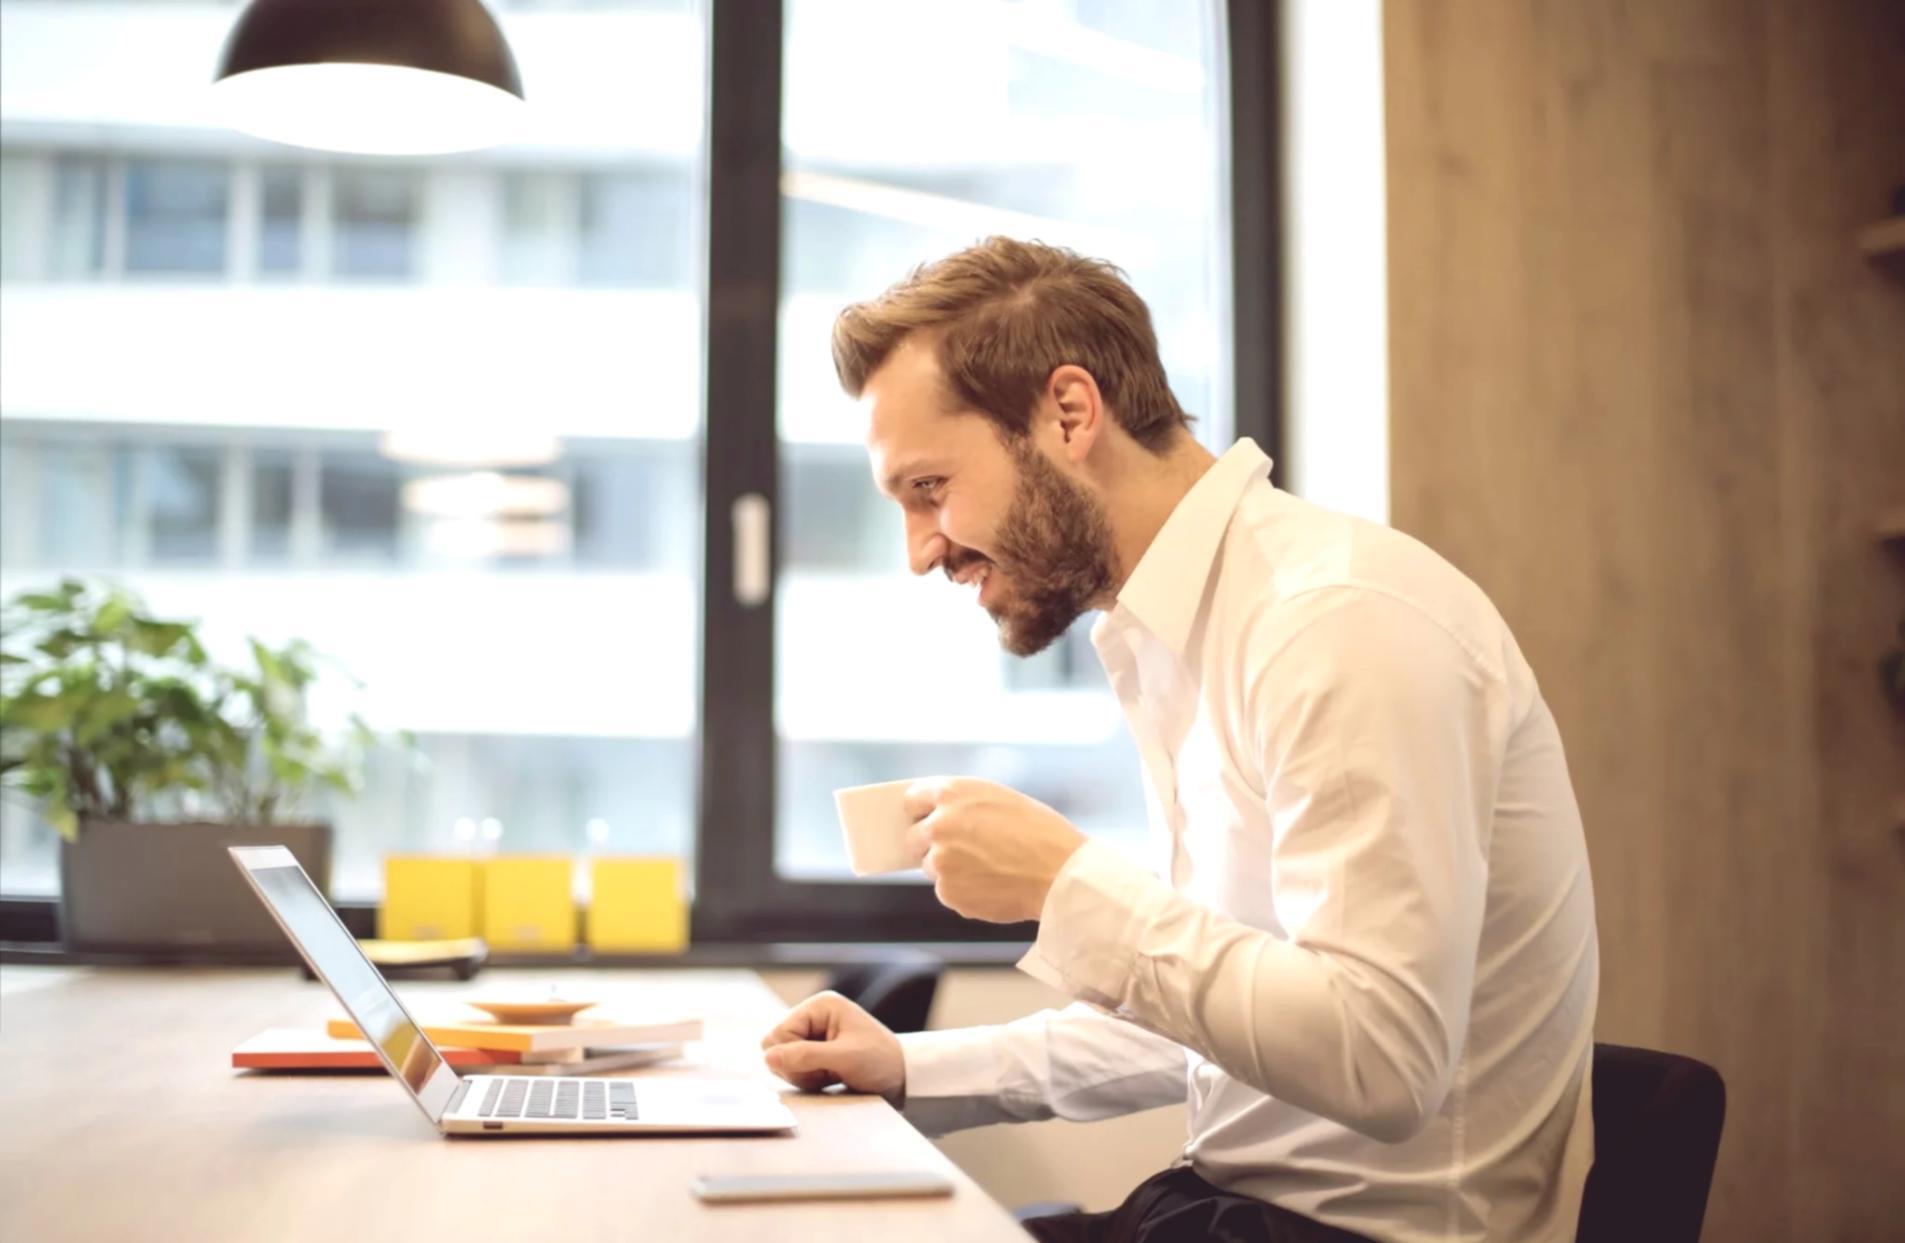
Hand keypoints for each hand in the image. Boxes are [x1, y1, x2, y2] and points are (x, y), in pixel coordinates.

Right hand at [760, 991, 904, 1103]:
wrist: (904, 1077)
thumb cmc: (880, 1061)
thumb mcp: (844, 1058)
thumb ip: (805, 1056)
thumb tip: (768, 1058)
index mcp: (820, 1005)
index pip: (778, 1034)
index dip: (791, 1056)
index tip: (819, 1066)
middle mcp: (814, 1016)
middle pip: (776, 1047)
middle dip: (797, 1066)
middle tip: (825, 1072)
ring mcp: (814, 1034)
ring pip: (783, 1060)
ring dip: (804, 1075)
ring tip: (831, 1075)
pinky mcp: (816, 1051)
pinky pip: (794, 1069)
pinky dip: (809, 1079)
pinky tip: (830, 1078)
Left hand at [904, 777, 1087, 923]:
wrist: (1060, 874)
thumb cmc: (1040, 833)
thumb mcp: (999, 799)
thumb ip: (963, 805)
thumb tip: (936, 818)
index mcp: (952, 793)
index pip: (913, 798)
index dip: (920, 810)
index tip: (923, 817)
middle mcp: (939, 825)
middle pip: (913, 836)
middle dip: (929, 843)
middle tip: (957, 849)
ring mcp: (940, 861)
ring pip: (932, 866)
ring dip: (950, 869)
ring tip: (989, 868)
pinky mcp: (948, 892)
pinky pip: (947, 891)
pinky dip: (964, 891)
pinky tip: (993, 885)